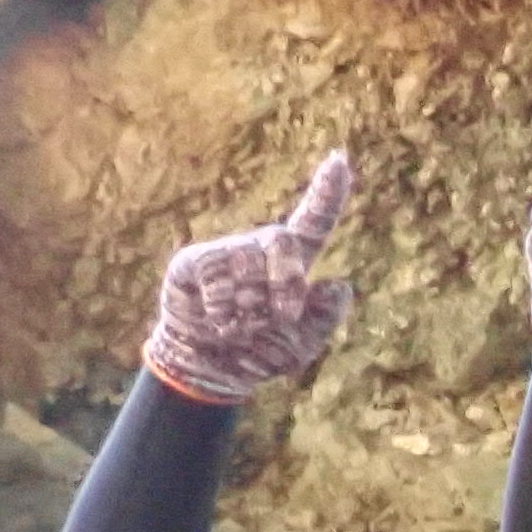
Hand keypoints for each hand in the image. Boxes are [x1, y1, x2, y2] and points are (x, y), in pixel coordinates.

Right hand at [145, 152, 355, 403]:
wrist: (210, 371)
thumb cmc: (259, 353)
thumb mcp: (301, 346)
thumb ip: (324, 319)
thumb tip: (338, 284)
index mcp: (292, 265)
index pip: (314, 223)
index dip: (328, 194)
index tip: (339, 160)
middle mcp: (259, 250)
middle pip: (282, 239)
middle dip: (287, 280)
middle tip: (282, 316)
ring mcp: (224, 254)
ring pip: (247, 262)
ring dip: (249, 306)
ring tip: (240, 326)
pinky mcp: (192, 263)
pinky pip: (214, 278)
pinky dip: (221, 310)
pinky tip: (215, 321)